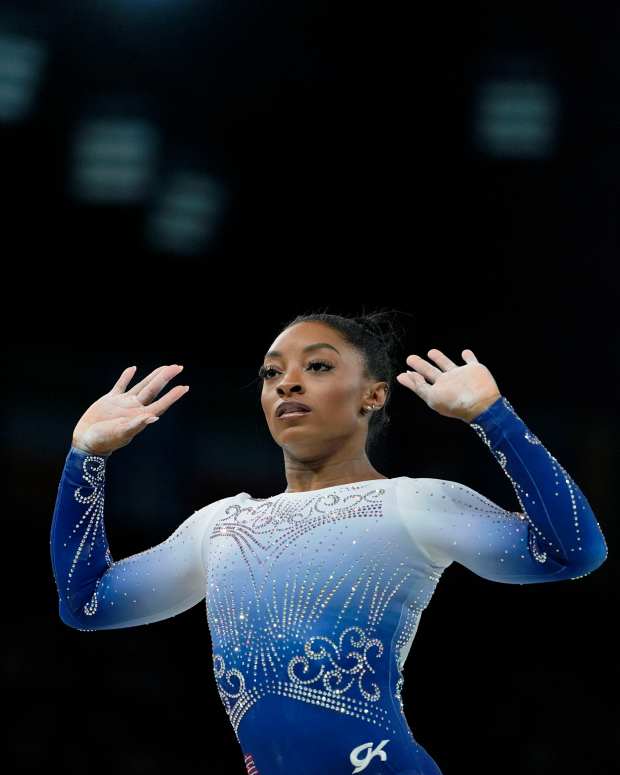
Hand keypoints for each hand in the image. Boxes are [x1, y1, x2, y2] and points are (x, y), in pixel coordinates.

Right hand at [72, 364, 189, 455]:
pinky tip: (133, 368)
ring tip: (165, 367)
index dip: (173, 396)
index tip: (184, 387)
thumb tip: (154, 417)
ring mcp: (123, 403)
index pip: (160, 403)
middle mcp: (134, 408)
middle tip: (178, 367)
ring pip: (142, 385)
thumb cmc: (104, 441)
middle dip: (166, 378)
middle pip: (154, 390)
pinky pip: (121, 385)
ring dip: (153, 376)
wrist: (86, 441)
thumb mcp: (121, 432)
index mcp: (139, 416)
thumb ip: (137, 424)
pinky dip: (126, 376)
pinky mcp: (110, 400)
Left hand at [395, 348, 500, 421]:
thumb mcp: (432, 396)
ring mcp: (461, 375)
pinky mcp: (474, 369)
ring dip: (440, 358)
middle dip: (420, 366)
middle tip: (410, 358)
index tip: (403, 374)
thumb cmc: (455, 403)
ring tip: (431, 352)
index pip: (421, 383)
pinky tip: (465, 352)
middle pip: (431, 372)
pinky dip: (468, 356)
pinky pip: (470, 360)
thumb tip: (406, 375)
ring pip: (448, 364)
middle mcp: (448, 382)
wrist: (480, 404)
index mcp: (438, 390)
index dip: (412, 379)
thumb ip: (419, 385)